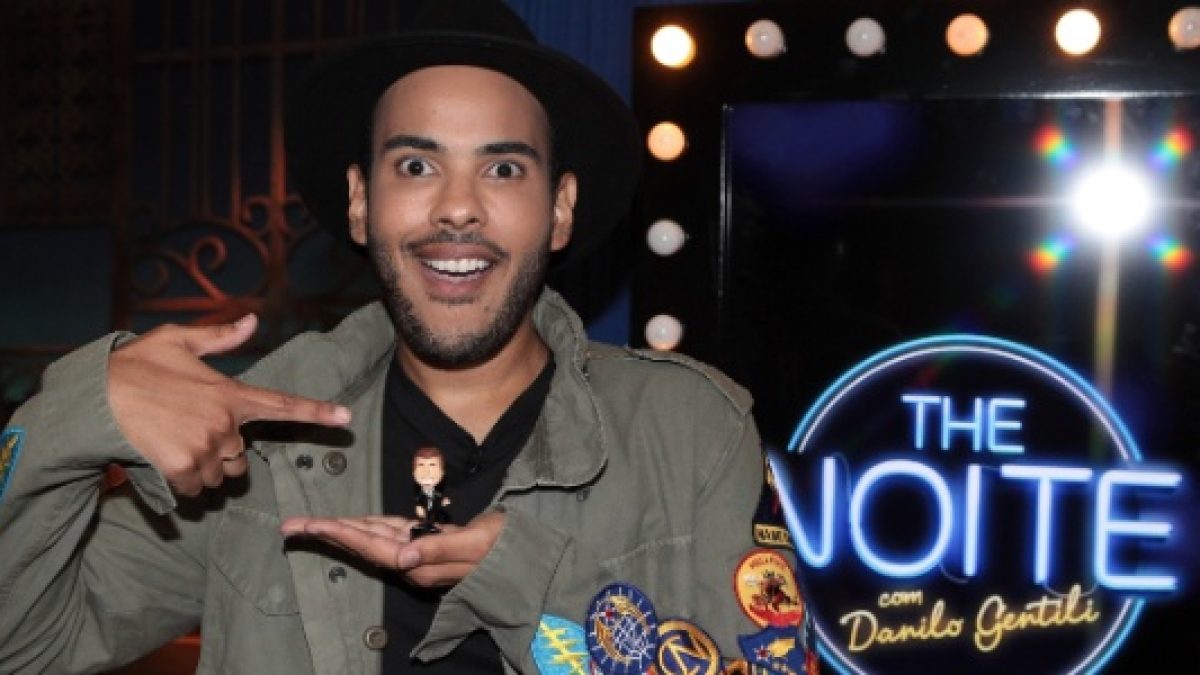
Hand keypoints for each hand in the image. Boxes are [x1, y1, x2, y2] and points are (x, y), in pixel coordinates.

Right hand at [107, 314, 351, 495]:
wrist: (96, 398)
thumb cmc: (136, 366)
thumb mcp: (177, 341)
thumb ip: (219, 338)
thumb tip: (252, 321)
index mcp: (231, 394)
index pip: (283, 405)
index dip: (316, 413)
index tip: (346, 418)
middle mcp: (225, 423)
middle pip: (242, 457)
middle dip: (224, 452)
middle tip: (190, 433)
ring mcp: (206, 447)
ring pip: (220, 475)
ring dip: (204, 469)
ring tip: (174, 444)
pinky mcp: (183, 468)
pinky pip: (195, 488)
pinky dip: (182, 482)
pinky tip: (163, 461)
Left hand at [280, 510, 506, 587]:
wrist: (527, 560)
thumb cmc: (505, 550)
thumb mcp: (478, 545)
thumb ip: (439, 550)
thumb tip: (402, 556)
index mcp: (420, 562)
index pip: (370, 545)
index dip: (337, 533)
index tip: (307, 526)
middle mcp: (413, 561)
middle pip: (362, 544)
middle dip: (327, 533)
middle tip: (292, 526)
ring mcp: (419, 555)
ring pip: (372, 539)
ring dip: (342, 530)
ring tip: (311, 524)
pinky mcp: (428, 546)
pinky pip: (390, 535)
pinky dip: (368, 527)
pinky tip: (354, 522)